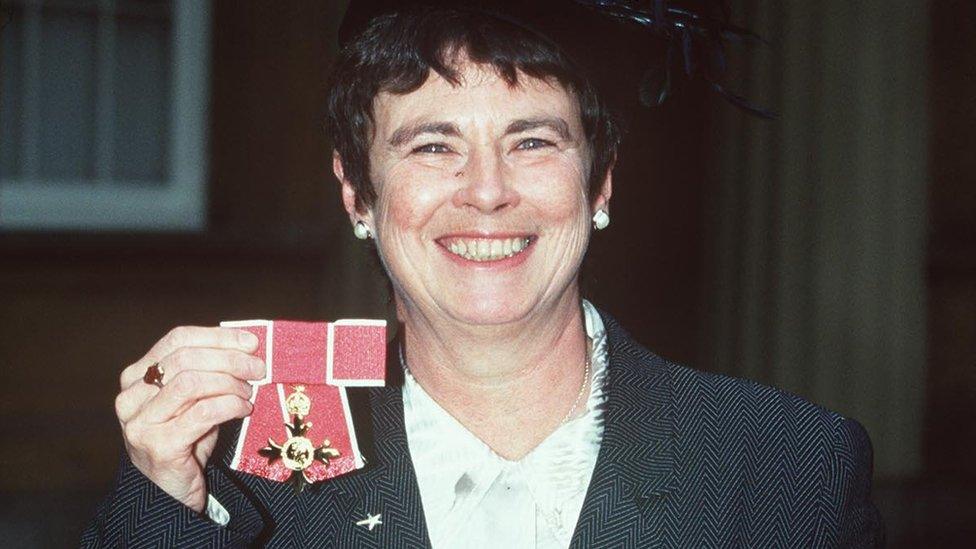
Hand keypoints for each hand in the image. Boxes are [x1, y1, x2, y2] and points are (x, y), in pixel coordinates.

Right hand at [115, 326, 264, 512]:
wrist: (169, 492)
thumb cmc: (187, 440)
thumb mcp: (194, 399)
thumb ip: (208, 372)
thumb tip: (248, 345)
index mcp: (136, 376)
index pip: (177, 339)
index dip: (217, 337)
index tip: (251, 342)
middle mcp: (130, 397)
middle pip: (185, 358)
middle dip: (229, 359)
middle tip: (258, 368)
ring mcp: (140, 422)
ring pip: (191, 382)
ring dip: (229, 383)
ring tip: (248, 392)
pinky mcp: (158, 446)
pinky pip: (202, 413)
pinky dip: (229, 406)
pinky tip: (243, 409)